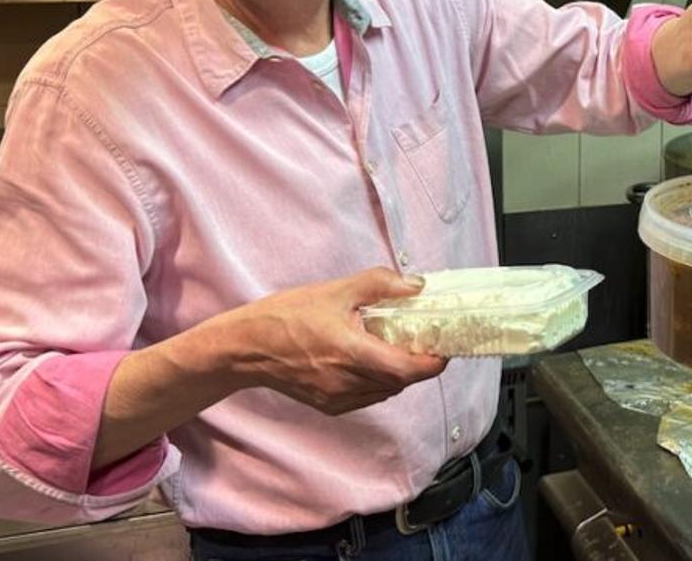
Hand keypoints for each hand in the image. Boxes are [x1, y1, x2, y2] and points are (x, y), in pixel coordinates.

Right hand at [221, 267, 445, 415]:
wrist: (246, 348)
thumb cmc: (287, 315)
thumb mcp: (336, 290)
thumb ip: (380, 284)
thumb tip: (418, 286)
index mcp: (352, 353)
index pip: (407, 370)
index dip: (433, 362)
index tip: (445, 346)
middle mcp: (348, 382)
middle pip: (401, 381)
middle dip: (417, 364)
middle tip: (423, 340)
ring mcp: (338, 398)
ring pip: (386, 391)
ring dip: (397, 373)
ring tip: (394, 347)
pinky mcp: (329, 406)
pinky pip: (368, 396)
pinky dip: (378, 381)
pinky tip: (369, 360)